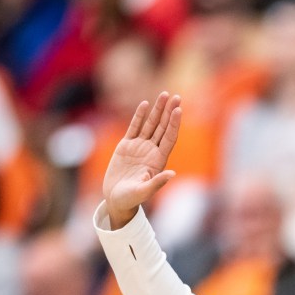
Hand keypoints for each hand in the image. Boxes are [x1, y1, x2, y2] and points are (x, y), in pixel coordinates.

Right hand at [103, 92, 181, 227]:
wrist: (116, 199)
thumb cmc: (131, 199)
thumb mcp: (144, 192)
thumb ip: (157, 183)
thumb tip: (172, 174)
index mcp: (158, 160)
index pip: (169, 138)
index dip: (174, 124)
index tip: (179, 110)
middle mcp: (151, 151)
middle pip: (163, 127)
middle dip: (169, 112)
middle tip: (176, 96)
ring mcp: (139, 147)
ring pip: (150, 124)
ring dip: (157, 110)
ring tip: (164, 95)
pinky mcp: (126, 146)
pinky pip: (134, 127)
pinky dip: (139, 116)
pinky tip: (145, 105)